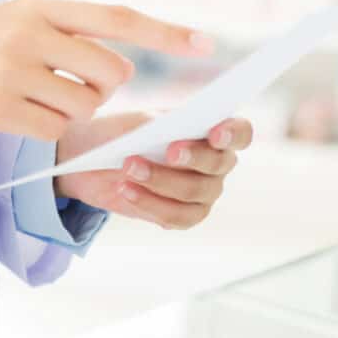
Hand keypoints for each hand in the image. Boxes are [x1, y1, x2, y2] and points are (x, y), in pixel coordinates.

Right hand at [0, 0, 214, 139]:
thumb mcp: (8, 25)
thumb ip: (59, 34)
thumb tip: (120, 65)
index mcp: (38, 5)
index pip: (117, 16)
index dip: (166, 31)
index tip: (208, 43)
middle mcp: (30, 31)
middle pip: (111, 71)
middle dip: (100, 91)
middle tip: (62, 91)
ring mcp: (13, 68)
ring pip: (85, 107)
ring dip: (66, 116)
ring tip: (24, 103)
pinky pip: (53, 131)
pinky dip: (41, 133)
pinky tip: (9, 119)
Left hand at [54, 113, 252, 229]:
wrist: (97, 160)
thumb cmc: (124, 132)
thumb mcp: (136, 122)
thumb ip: (158, 126)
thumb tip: (169, 136)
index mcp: (213, 130)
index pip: (240, 133)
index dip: (232, 134)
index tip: (214, 135)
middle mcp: (216, 163)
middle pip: (219, 163)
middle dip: (193, 157)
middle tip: (168, 151)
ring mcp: (204, 191)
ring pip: (195, 191)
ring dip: (162, 180)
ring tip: (128, 168)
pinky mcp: (184, 215)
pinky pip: (176, 216)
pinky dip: (150, 203)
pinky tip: (126, 190)